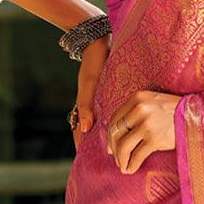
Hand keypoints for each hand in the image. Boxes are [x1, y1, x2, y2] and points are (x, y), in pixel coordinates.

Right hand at [71, 34, 111, 151]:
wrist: (100, 43)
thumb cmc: (93, 64)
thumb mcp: (89, 85)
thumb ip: (85, 106)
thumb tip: (85, 129)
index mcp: (84, 106)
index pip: (80, 132)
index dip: (83, 146)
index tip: (86, 161)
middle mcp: (91, 106)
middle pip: (89, 131)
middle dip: (94, 145)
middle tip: (106, 159)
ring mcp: (99, 101)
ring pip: (100, 124)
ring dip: (107, 136)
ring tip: (116, 150)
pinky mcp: (109, 95)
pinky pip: (110, 114)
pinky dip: (114, 123)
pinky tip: (123, 129)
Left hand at [105, 89, 181, 173]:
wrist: (198, 116)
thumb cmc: (176, 112)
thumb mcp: (153, 103)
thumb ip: (136, 113)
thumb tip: (114, 137)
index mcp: (137, 98)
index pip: (115, 118)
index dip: (110, 135)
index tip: (110, 147)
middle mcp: (140, 109)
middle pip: (116, 132)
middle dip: (114, 149)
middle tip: (116, 159)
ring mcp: (147, 124)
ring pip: (124, 146)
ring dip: (121, 159)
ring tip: (123, 167)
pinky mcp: (155, 138)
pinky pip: (137, 155)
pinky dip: (131, 165)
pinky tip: (131, 169)